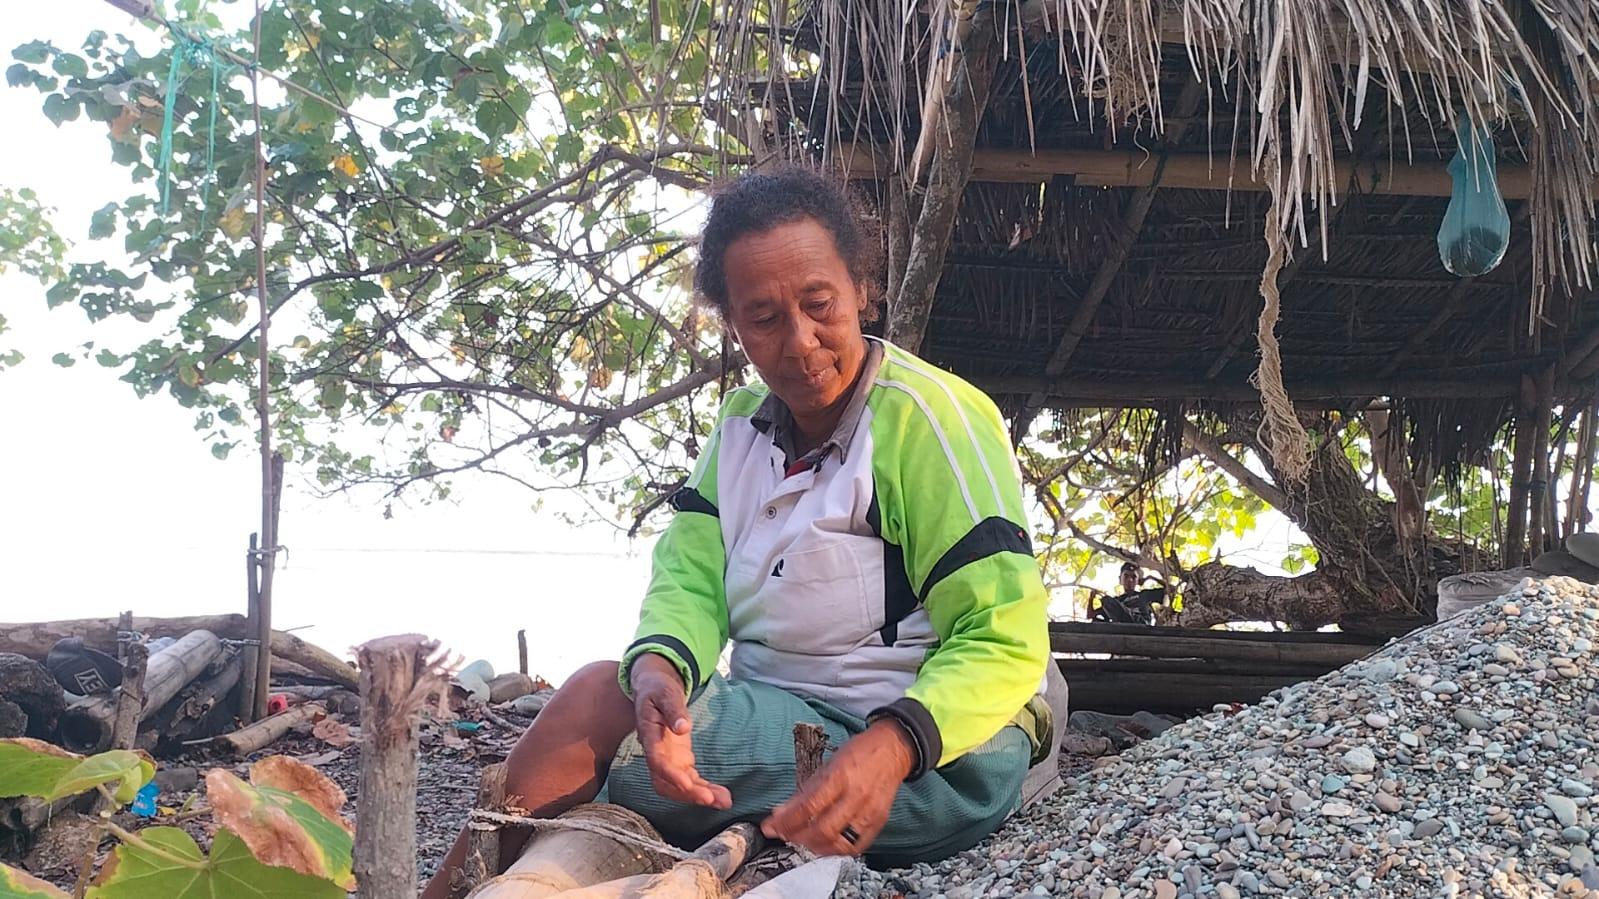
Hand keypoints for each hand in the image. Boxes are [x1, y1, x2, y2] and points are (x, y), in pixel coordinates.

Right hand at [629, 654, 731, 809]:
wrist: (653, 690)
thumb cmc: (658, 689)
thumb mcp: (665, 692)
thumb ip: (673, 709)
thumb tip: (683, 727)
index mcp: (649, 735)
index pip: (656, 761)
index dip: (670, 775)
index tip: (687, 784)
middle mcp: (656, 753)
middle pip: (666, 782)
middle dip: (688, 794)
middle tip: (712, 800)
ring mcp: (667, 759)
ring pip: (678, 786)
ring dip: (699, 796)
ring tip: (724, 802)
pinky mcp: (678, 761)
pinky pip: (690, 780)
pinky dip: (704, 789)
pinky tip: (721, 796)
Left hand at [761, 719, 915, 855]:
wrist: (891, 751)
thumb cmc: (857, 754)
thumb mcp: (827, 765)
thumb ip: (805, 791)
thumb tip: (780, 813)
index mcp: (840, 776)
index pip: (808, 807)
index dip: (786, 822)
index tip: (771, 827)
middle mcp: (856, 796)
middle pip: (822, 830)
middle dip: (797, 837)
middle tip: (785, 835)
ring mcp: (869, 812)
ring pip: (838, 843)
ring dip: (815, 847)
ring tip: (802, 840)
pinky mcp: (878, 823)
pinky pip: (855, 847)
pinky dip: (836, 850)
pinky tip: (824, 845)